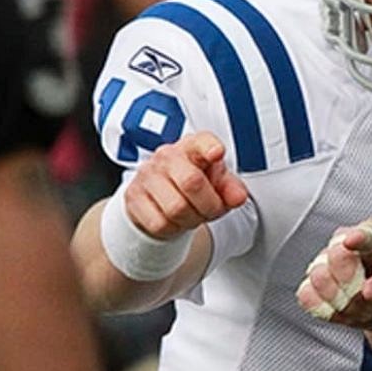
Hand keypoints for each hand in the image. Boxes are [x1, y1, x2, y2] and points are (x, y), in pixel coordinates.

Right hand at [123, 131, 248, 239]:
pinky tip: (175, 219)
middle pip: (192, 182)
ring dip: (192, 220)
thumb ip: (232, 188)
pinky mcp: (133, 197)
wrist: (160, 198)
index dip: (209, 146)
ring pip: (176, 208)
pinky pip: (159, 223)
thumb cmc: (192, 184)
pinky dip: (173, 228)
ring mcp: (147, 176)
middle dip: (209, 205)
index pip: (201, 141)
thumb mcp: (218, 183)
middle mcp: (167, 156)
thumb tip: (238, 197)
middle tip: (212, 209)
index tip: (217, 153)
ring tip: (193, 214)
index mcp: (193, 147)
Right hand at [296, 218, 371, 336]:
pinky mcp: (313, 284)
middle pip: (336, 257)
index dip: (357, 236)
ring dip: (343, 303)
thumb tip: (369, 290)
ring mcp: (326, 261)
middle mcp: (346, 242)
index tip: (351, 241)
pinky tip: (344, 311)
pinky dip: (327, 310)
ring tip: (364, 307)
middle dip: (353, 286)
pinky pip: (307, 296)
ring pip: (319, 279)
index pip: (366, 233)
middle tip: (370, 298)